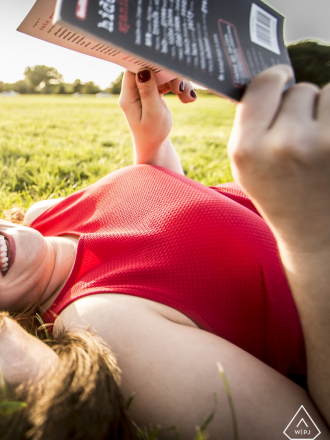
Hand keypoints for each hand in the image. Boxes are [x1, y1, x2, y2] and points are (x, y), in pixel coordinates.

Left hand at [119, 68, 191, 172]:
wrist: (155, 144)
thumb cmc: (153, 132)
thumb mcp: (153, 113)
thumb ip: (148, 91)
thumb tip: (143, 70)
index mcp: (128, 96)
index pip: (133, 69)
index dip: (148, 61)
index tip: (165, 61)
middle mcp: (133, 91)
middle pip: (151, 69)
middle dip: (169, 75)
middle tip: (180, 88)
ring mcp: (143, 90)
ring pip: (162, 74)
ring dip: (178, 82)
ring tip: (187, 97)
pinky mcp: (153, 91)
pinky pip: (166, 82)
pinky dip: (178, 87)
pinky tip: (187, 98)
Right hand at [227, 65, 329, 253]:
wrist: (320, 238)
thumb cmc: (281, 194)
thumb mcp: (246, 165)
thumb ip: (252, 120)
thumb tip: (274, 72)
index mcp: (247, 148)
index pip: (265, 83)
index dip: (276, 78)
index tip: (282, 79)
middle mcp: (284, 144)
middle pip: (302, 89)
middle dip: (304, 107)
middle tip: (302, 141)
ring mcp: (325, 145)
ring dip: (329, 111)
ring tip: (323, 145)